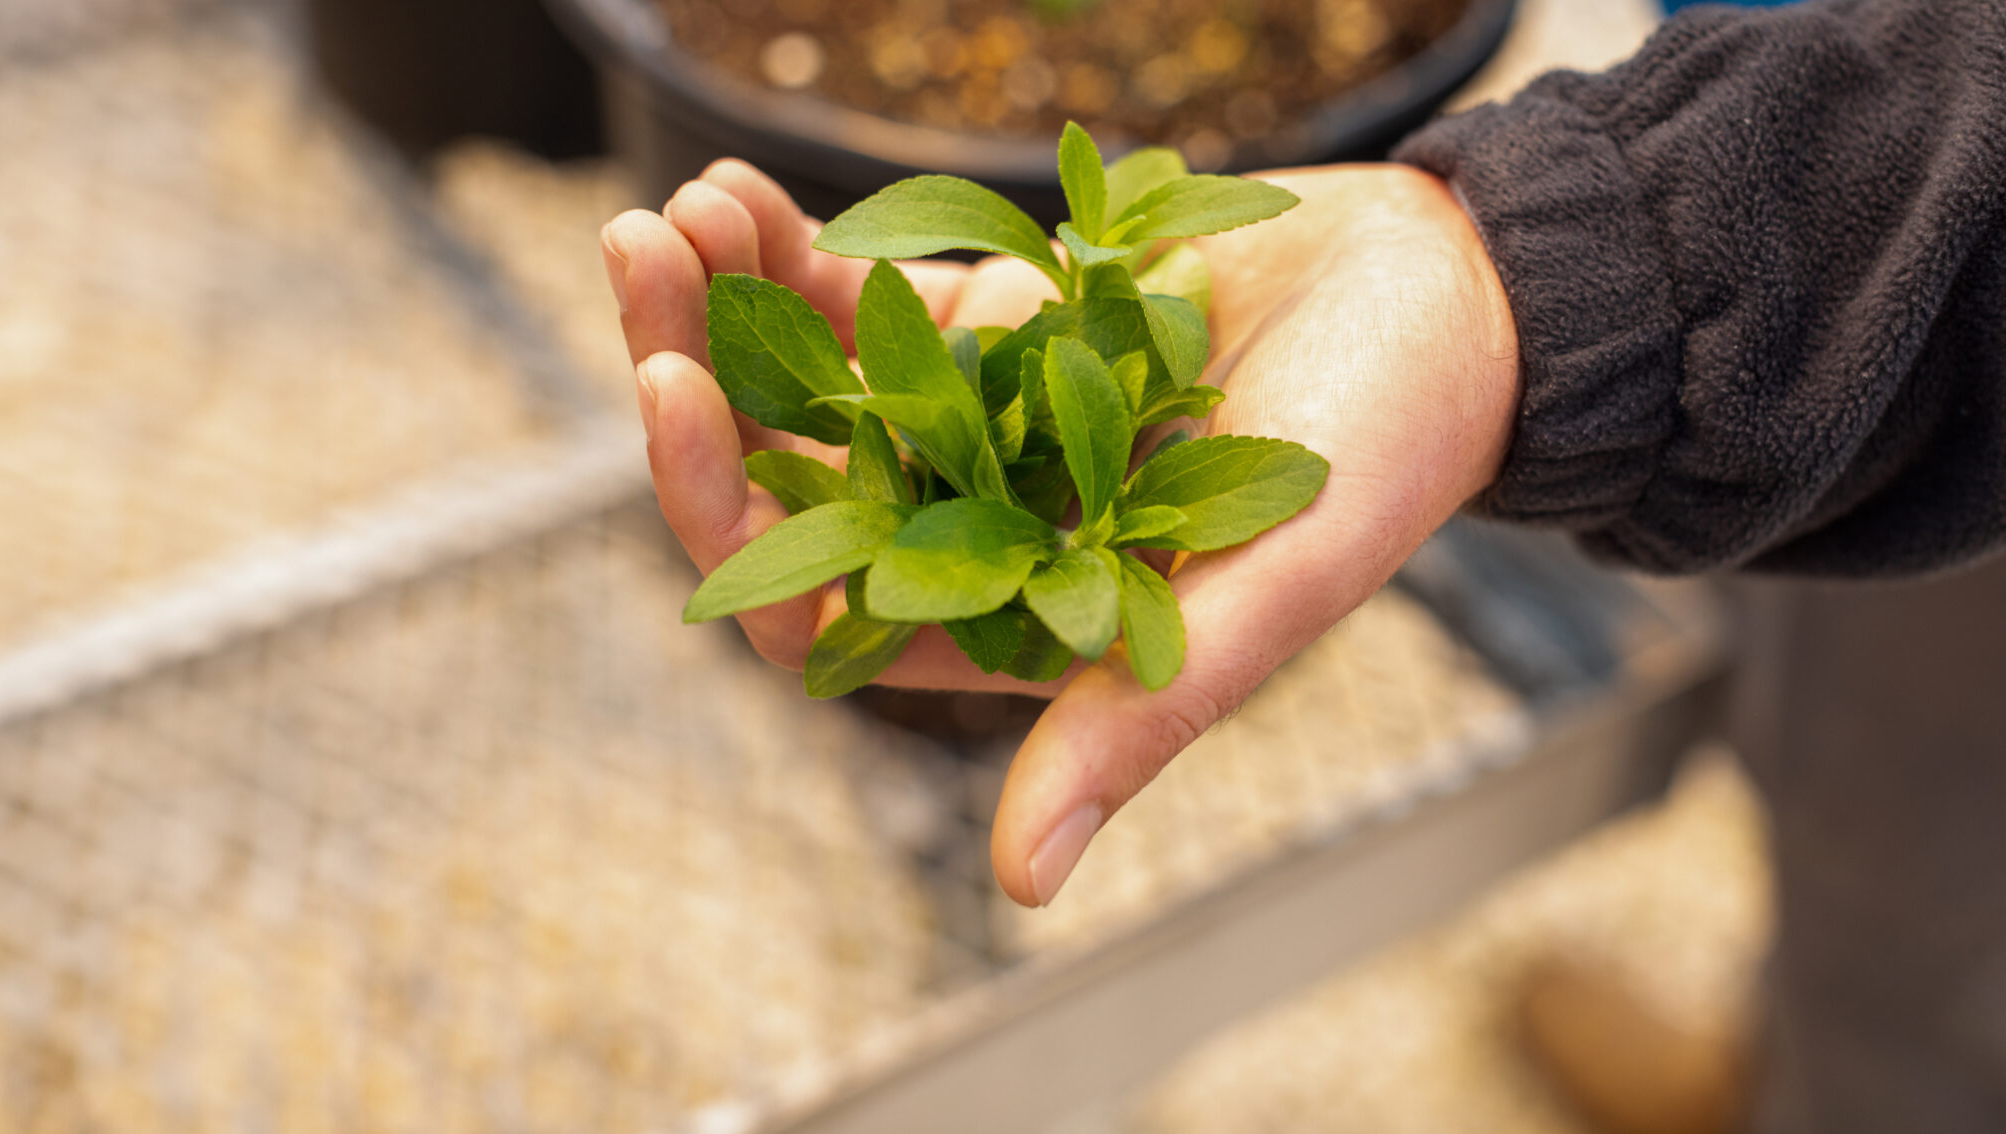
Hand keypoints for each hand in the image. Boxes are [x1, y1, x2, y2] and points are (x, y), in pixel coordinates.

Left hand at [601, 161, 1517, 906]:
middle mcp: (965, 537)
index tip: (679, 393)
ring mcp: (963, 427)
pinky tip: (736, 197)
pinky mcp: (984, 330)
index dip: (726, 518)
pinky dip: (790, 255)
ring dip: (721, 306)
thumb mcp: (1271, 586)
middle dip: (695, 383)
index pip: (815, 608)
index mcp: (1010, 628)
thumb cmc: (1390, 447)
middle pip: (779, 487)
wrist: (1457, 286)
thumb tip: (1023, 881)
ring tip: (671, 212)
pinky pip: (857, 307)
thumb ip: (1144, 714)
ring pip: (799, 388)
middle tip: (639, 263)